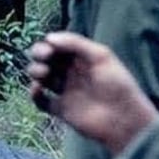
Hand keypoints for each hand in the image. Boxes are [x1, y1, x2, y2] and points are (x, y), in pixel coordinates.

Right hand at [27, 32, 158, 154]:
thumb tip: (48, 37)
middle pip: (46, 59)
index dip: (49, 44)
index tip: (48, 47)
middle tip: (43, 57)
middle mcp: (73, 73)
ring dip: (35, 72)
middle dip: (39, 55)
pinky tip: (37, 90)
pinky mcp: (61, 109)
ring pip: (41, 77)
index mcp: (82, 59)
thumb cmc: (118, 85)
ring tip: (43, 75)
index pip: (58, 46)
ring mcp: (66, 91)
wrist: (124, 120)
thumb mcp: (101, 56)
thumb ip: (75, 43)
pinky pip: (41, 101)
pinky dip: (34, 95)